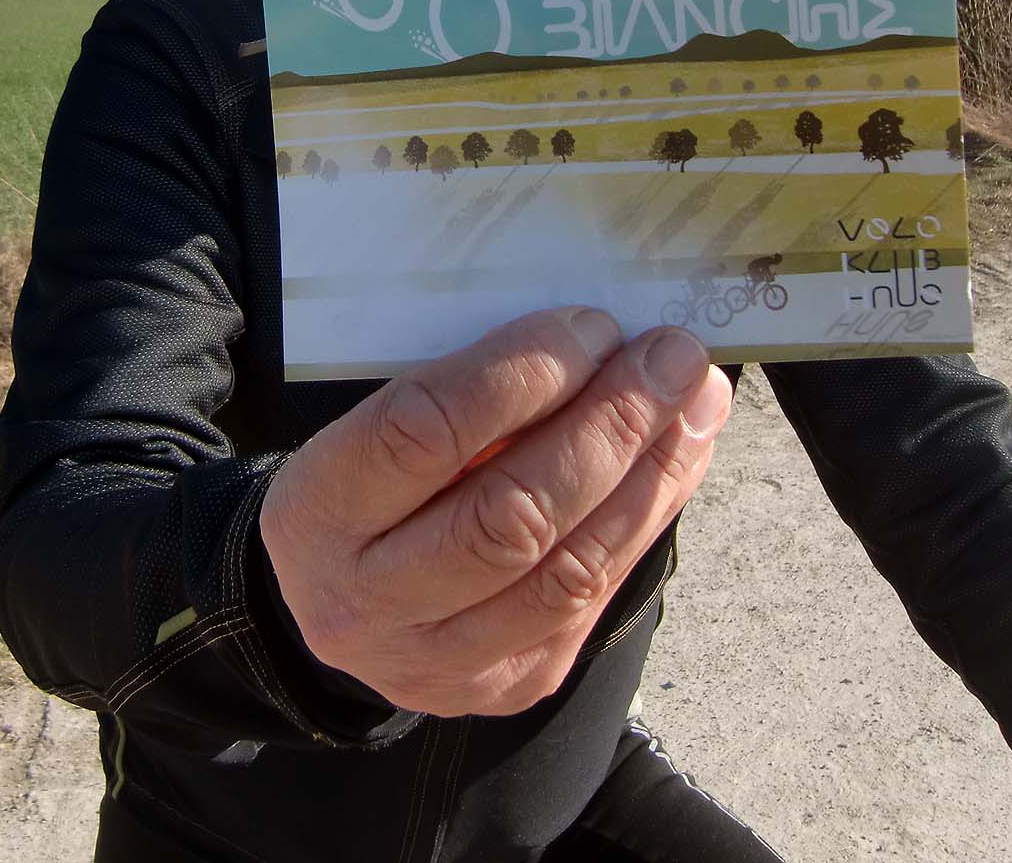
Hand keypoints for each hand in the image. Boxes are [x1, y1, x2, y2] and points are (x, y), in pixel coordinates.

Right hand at [258, 307, 731, 717]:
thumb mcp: (369, 426)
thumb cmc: (365, 485)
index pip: (424, 433)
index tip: (593, 327)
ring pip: (569, 571)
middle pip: (511, 515)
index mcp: (316, 512)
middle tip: (670, 358)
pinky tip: (676, 462)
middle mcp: (367, 601)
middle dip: (610, 426)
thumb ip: (462, 393)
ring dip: (650, 476)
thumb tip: (597, 339)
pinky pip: (594, 601)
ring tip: (695, 405)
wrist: (332, 603)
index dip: (522, 375)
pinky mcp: (508, 684)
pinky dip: (646, 520)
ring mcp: (439, 660)